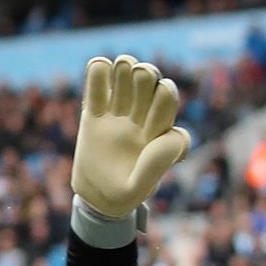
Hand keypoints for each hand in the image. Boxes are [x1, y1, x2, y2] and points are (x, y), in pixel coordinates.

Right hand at [71, 54, 192, 218]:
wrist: (95, 200)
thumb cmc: (122, 196)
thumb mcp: (139, 188)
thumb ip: (157, 163)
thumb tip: (172, 132)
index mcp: (158, 130)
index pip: (166, 98)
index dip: (163, 94)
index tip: (151, 114)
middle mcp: (140, 118)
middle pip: (148, 81)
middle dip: (145, 74)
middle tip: (137, 77)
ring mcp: (116, 115)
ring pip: (125, 77)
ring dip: (125, 67)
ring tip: (117, 68)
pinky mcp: (93, 115)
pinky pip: (96, 86)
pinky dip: (98, 70)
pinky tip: (99, 66)